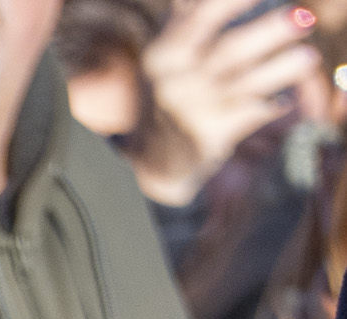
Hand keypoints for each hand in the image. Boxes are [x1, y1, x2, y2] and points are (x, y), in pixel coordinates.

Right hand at [133, 0, 321, 202]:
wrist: (154, 158)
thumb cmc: (170, 90)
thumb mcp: (163, 55)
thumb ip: (184, 17)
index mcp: (163, 54)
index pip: (201, 19)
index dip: (232, 2)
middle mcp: (176, 82)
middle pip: (230, 52)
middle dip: (268, 32)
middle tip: (302, 17)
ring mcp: (194, 111)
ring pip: (245, 85)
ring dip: (281, 70)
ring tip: (308, 58)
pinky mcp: (210, 136)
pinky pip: (250, 115)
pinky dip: (272, 105)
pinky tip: (287, 98)